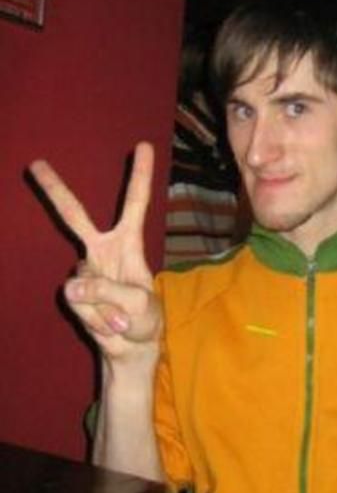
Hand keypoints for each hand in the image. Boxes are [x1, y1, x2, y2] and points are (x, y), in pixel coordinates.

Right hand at [29, 142, 160, 360]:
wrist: (130, 346)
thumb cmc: (145, 319)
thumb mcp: (140, 306)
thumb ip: (109, 293)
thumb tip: (72, 284)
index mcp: (129, 244)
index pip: (135, 204)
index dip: (140, 176)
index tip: (143, 145)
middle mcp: (103, 250)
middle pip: (75, 216)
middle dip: (55, 190)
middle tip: (36, 164)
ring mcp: (85, 270)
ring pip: (82, 282)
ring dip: (105, 308)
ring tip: (121, 318)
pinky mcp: (74, 293)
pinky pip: (79, 303)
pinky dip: (96, 318)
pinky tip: (107, 324)